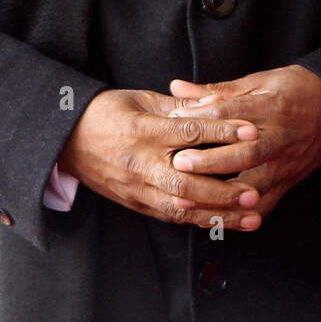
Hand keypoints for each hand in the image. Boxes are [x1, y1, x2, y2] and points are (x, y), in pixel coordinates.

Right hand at [58, 88, 262, 229]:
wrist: (65, 139)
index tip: (252, 133)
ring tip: (252, 217)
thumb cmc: (106, 113)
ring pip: (182, 207)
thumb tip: (216, 102)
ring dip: (219, 214)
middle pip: (187, 182)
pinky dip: (199, 220)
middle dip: (224, 191)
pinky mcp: (135, 202)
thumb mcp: (141, 99)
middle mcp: (141, 163)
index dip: (223, 134)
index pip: (189, 133)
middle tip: (255, 193)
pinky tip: (225, 222)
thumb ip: (178, 105)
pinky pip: (170, 215)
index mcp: (144, 131)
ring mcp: (137, 188)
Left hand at [167, 64, 320, 226]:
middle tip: (178, 163)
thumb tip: (177, 89)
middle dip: (209, 161)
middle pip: (243, 154)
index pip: (231, 115)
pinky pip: (263, 205)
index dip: (201, 119)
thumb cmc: (297, 89)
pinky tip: (214, 219)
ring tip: (188, 201)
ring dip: (220, 197)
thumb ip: (217, 90)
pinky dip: (239, 216)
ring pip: (252, 186)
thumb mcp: (259, 80)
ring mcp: (285, 165)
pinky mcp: (288, 182)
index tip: (174, 123)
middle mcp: (278, 139)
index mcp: (270, 108)